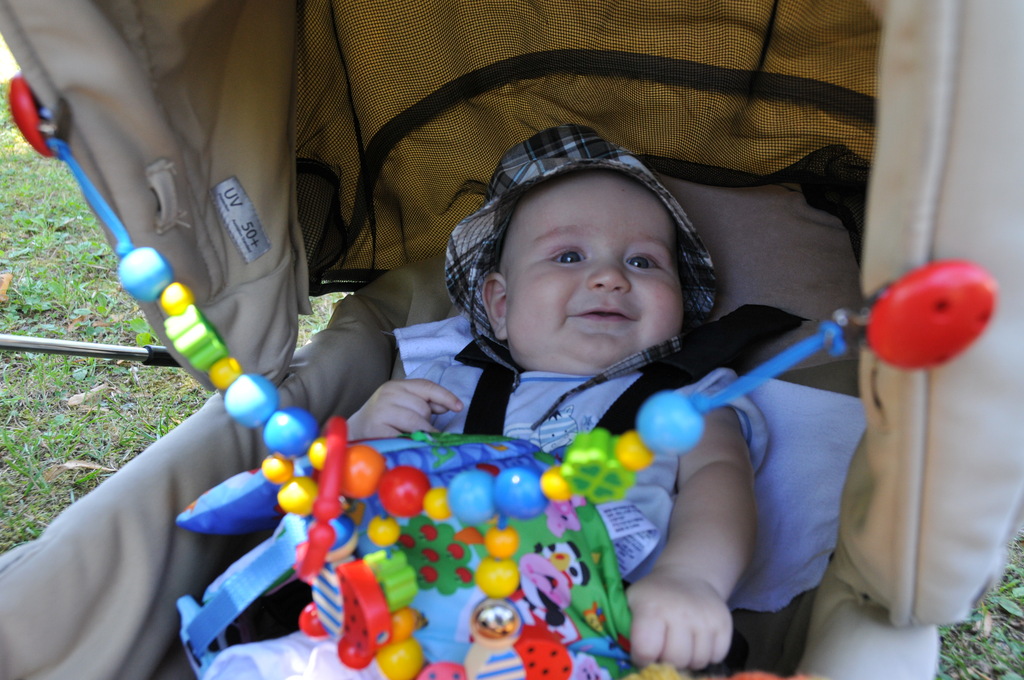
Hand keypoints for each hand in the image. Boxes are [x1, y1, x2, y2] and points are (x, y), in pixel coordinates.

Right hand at [346, 379, 462, 438]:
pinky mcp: (377, 429)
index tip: (459, 407)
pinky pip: (405, 437)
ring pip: (417, 422)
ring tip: (409, 436)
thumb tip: (448, 406)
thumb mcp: (402, 405)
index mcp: (396, 386)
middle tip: (413, 428)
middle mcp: (388, 394)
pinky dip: (411, 442)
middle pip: (423, 407)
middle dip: (426, 420)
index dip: (445, 396)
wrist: (353, 433)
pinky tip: (406, 443)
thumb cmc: (383, 420)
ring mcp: (382, 411)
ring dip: (420, 433)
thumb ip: (423, 403)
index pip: (426, 386)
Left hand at [626, 570, 732, 670]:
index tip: (643, 654)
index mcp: (652, 609)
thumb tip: (632, 664)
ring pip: (698, 661)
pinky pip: (717, 656)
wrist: (687, 576)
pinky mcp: (724, 623)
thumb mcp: (632, 604)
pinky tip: (696, 642)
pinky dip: (707, 655)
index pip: (646, 651)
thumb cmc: (654, 597)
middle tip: (663, 651)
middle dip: (666, 661)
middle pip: (675, 660)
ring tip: (680, 645)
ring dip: (688, 660)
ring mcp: (705, 618)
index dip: (642, 658)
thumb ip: (628, 631)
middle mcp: (681, 612)